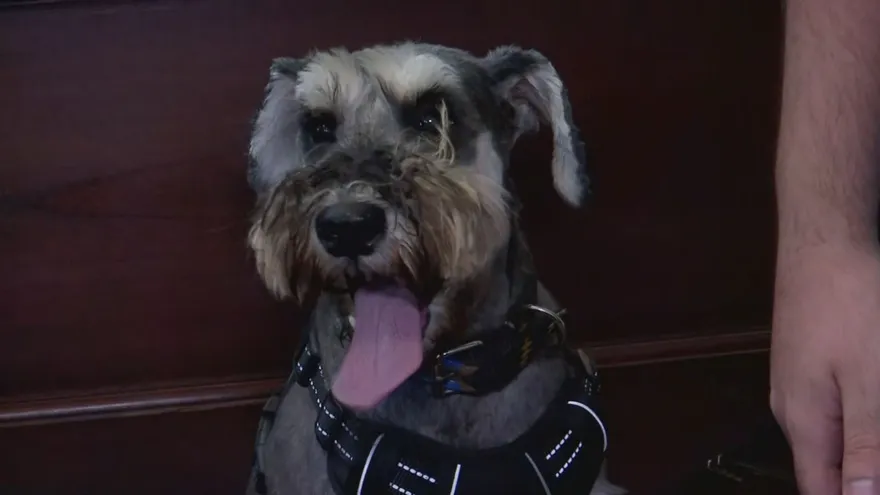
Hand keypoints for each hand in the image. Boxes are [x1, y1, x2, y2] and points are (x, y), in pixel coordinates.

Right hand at [771, 243, 879, 494]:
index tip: (871, 491)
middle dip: (861, 478)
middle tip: (878, 467)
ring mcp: (798, 382)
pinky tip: (873, 406)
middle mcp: (792, 408)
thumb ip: (865, 444)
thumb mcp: (870, 379)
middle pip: (824, 466)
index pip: (819, 490)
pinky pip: (834, 406)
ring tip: (875, 448)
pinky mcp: (811, 361)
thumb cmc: (851, 305)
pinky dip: (861, 419)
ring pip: (831, 436)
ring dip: (862, 451)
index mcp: (804, 421)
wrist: (825, 241)